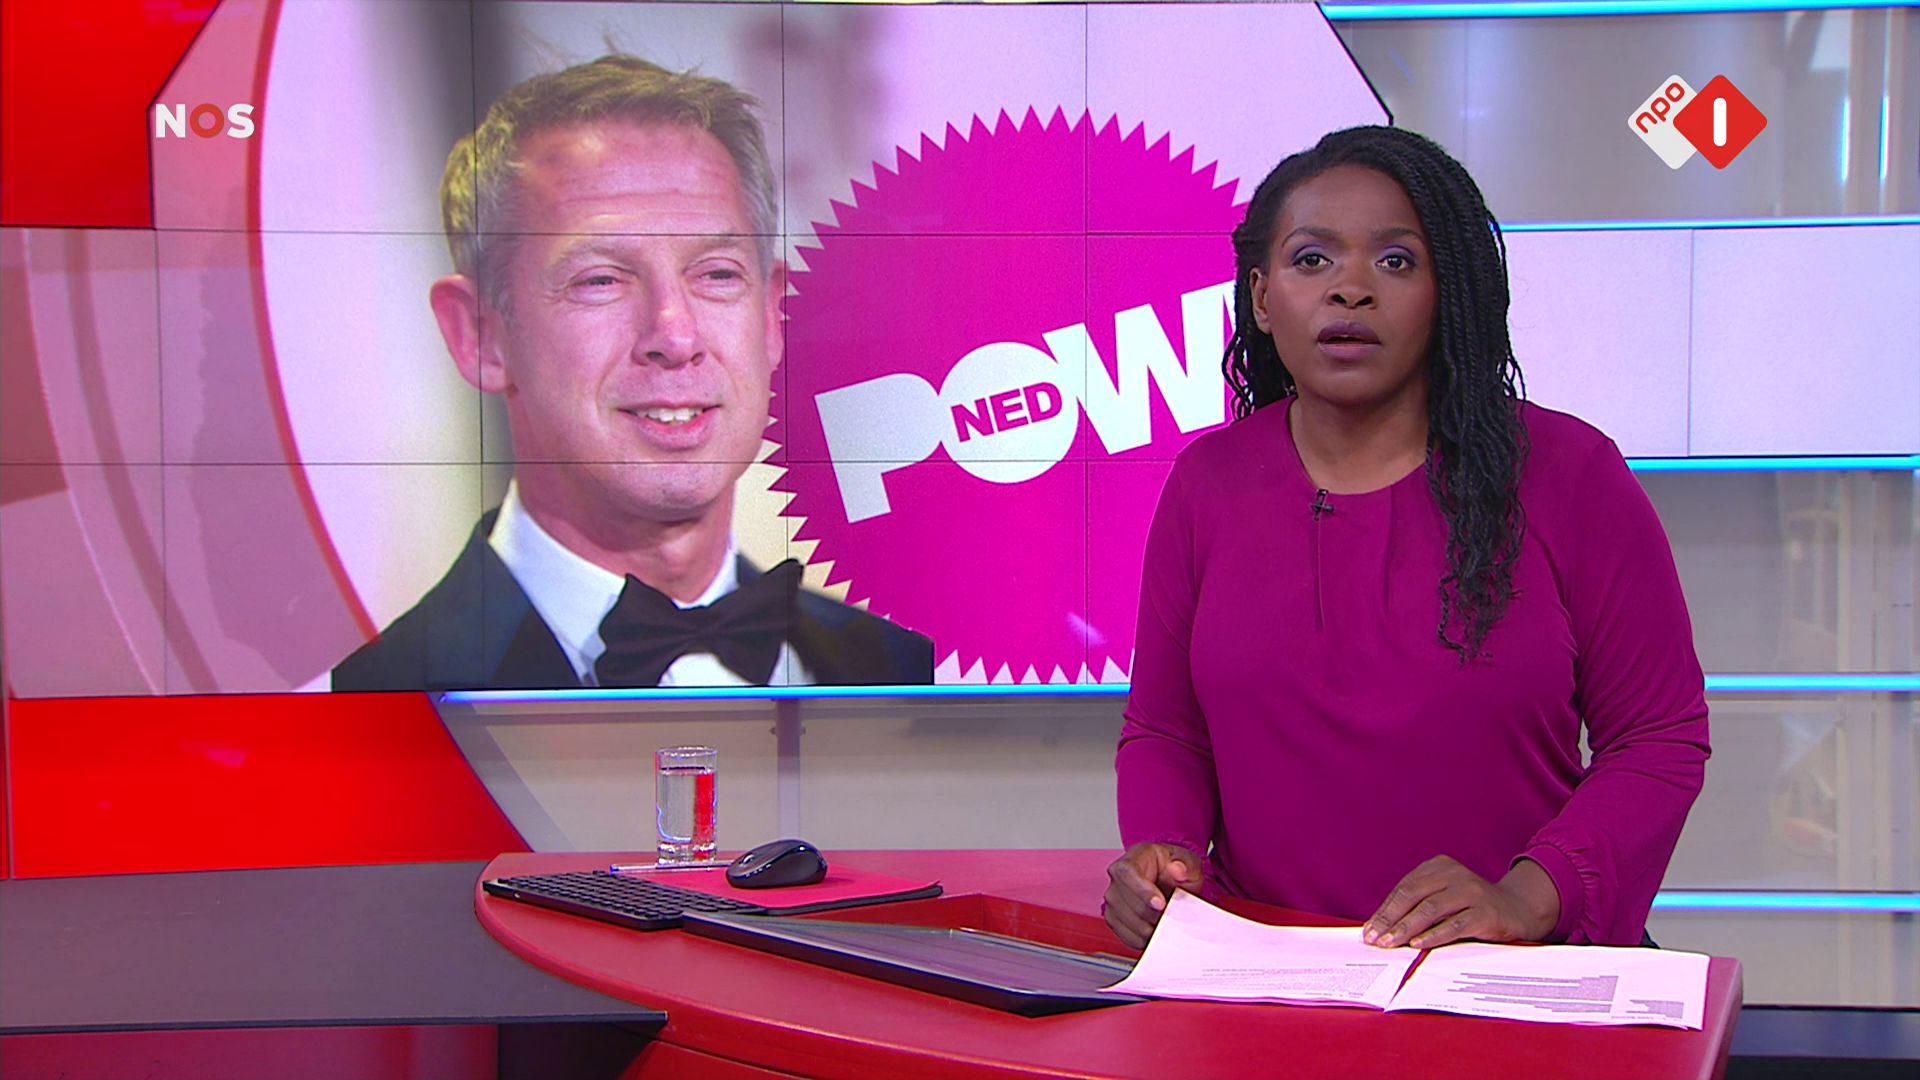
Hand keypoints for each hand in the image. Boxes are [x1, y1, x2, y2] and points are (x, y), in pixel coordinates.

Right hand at [1102, 842, 1204, 949]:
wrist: (1167, 881)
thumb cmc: (1173, 869)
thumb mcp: (1188, 861)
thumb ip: (1185, 864)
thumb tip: (1178, 869)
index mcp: (1132, 859)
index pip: (1127, 874)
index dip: (1142, 891)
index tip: (1161, 904)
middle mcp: (1116, 880)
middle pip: (1127, 903)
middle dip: (1152, 915)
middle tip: (1171, 916)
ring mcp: (1113, 901)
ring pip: (1128, 922)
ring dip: (1150, 928)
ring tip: (1166, 923)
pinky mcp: (1114, 919)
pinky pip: (1127, 936)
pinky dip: (1144, 939)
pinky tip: (1157, 932)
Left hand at [1362, 856, 1560, 948]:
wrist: (1519, 909)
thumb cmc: (1472, 906)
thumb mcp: (1445, 897)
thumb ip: (1418, 906)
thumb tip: (1383, 927)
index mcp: (1439, 867)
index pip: (1404, 888)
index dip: (1384, 910)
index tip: (1369, 930)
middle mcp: (1455, 875)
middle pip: (1413, 896)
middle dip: (1390, 919)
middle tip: (1374, 938)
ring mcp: (1472, 892)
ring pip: (1431, 909)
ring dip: (1406, 928)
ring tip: (1390, 943)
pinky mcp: (1485, 913)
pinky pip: (1454, 924)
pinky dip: (1434, 935)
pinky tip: (1418, 944)